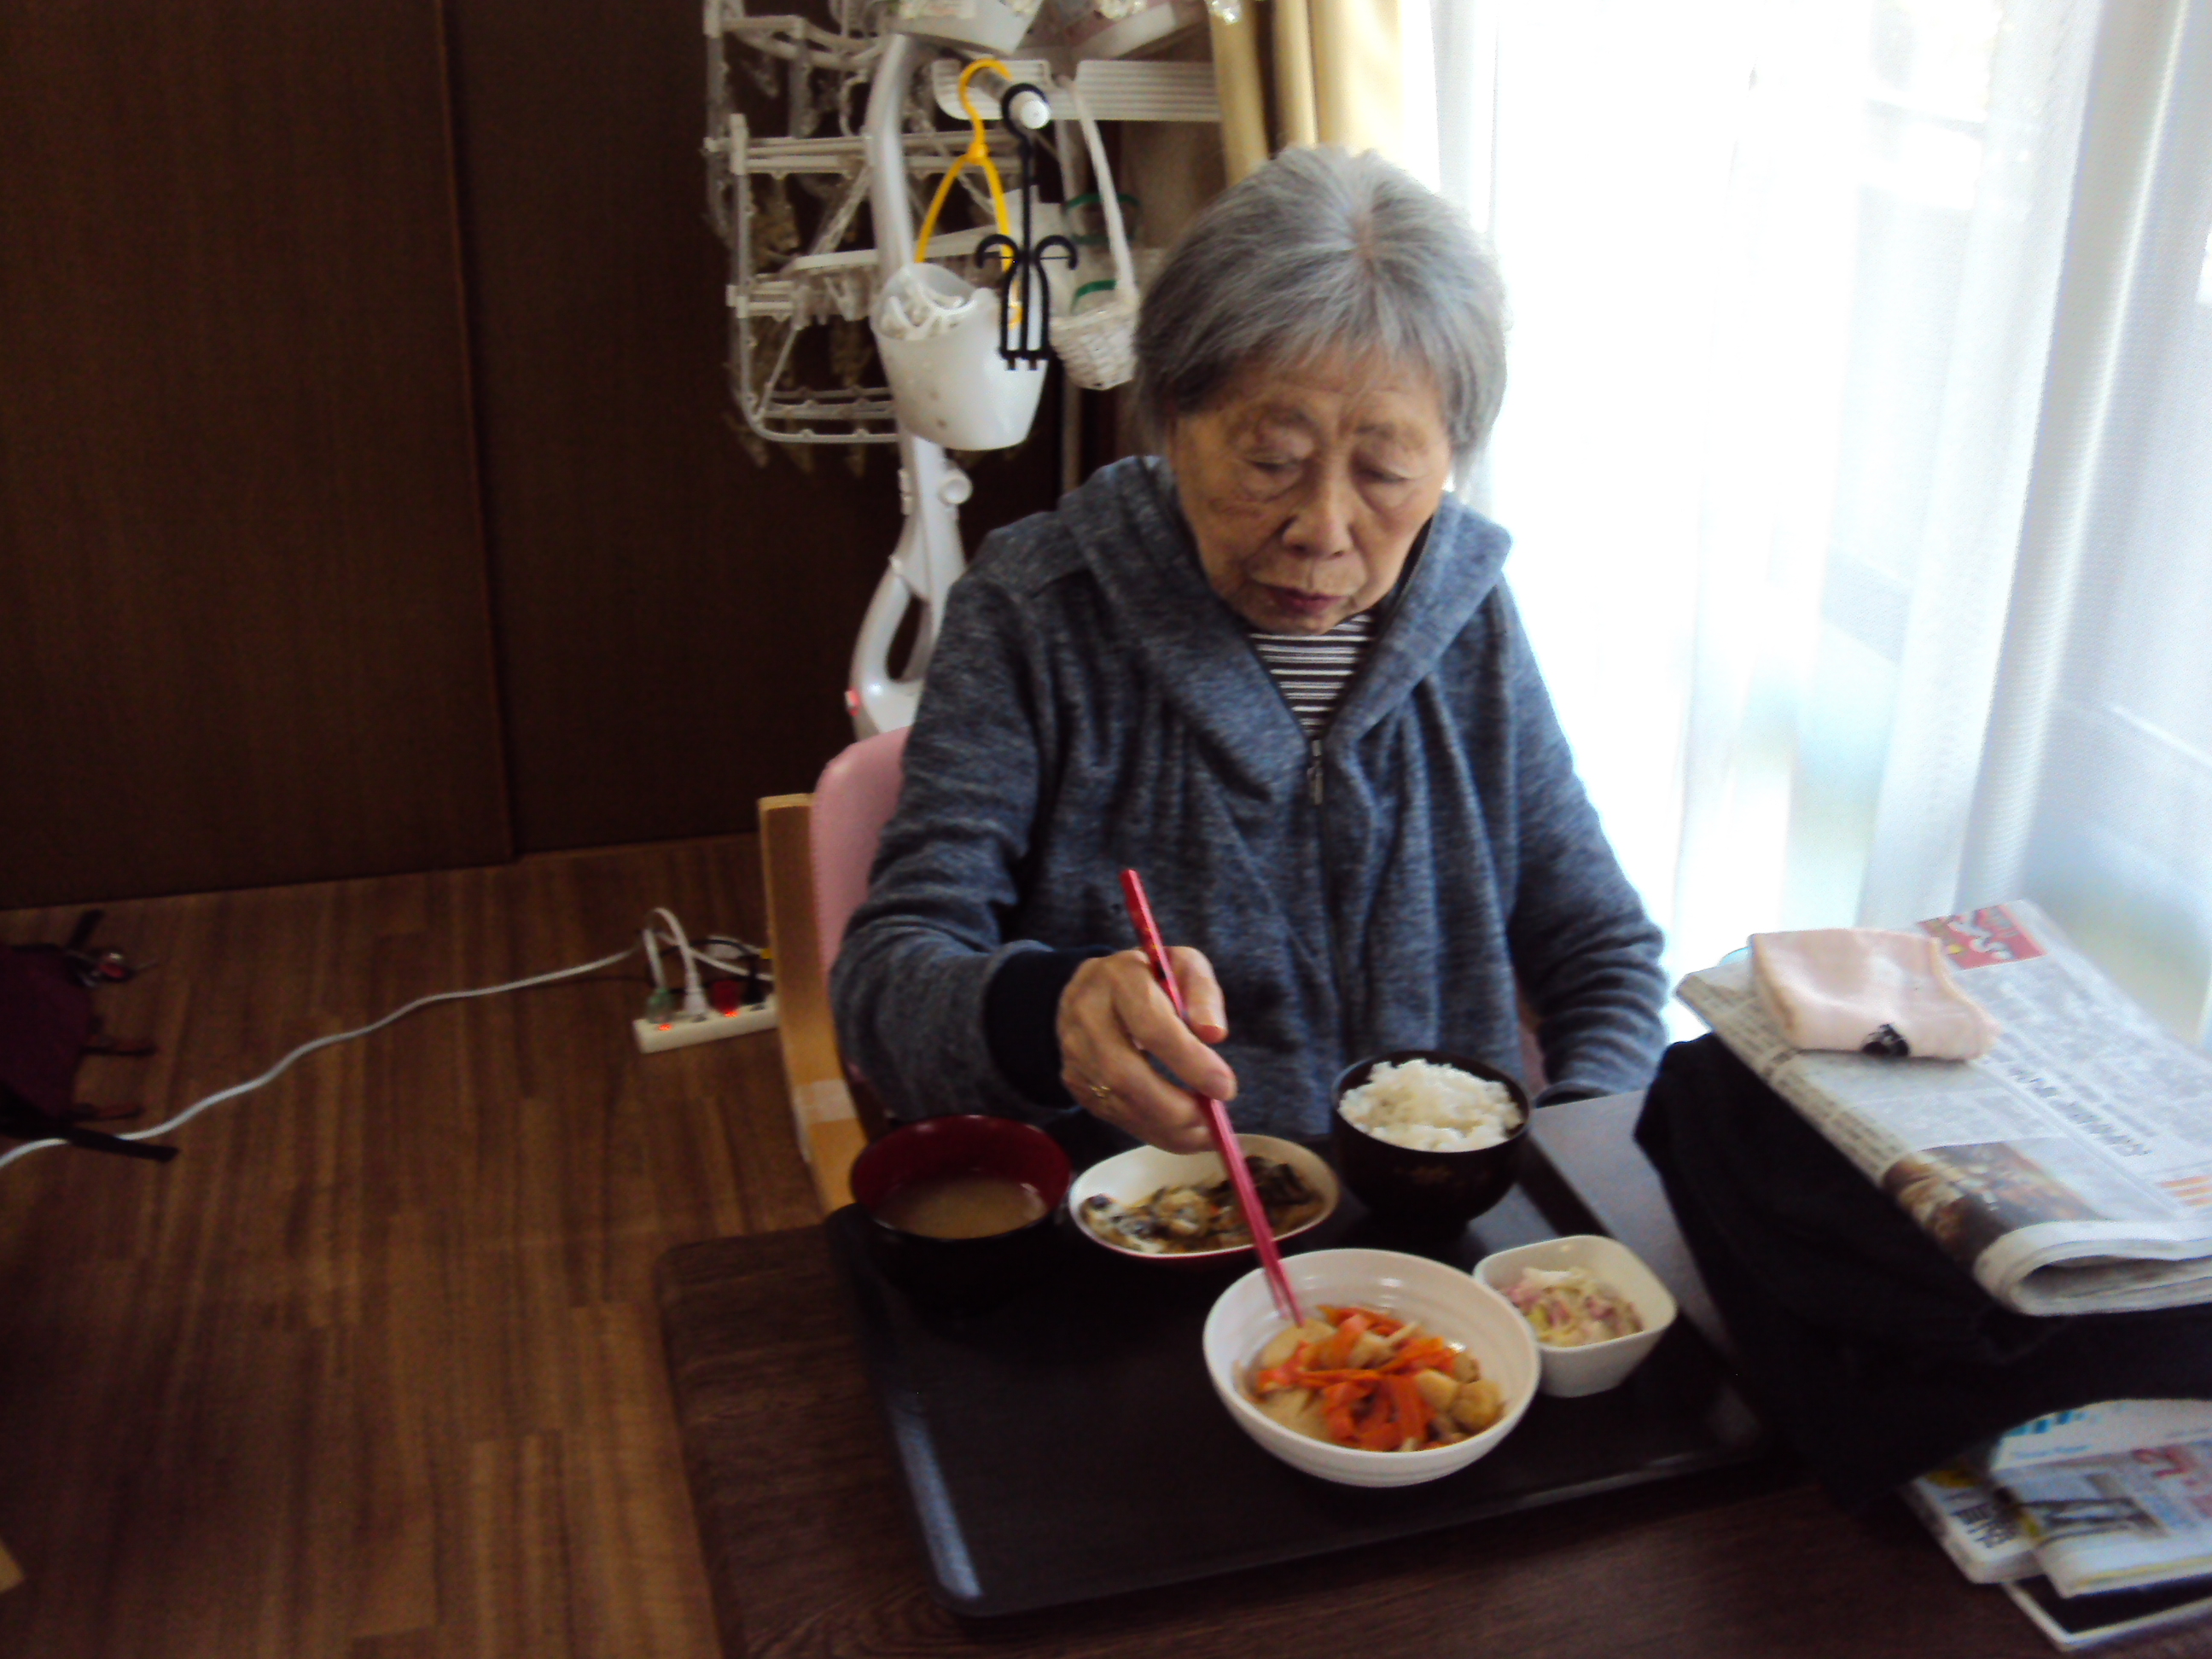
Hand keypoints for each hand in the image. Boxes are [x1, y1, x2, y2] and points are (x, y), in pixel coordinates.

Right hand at [1057, 947, 1235, 1152]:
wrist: (1096, 986)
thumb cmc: (1150, 978)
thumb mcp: (1183, 968)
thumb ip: (1203, 995)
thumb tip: (1214, 1035)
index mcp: (1118, 978)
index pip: (1152, 1027)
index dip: (1189, 1062)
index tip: (1225, 1089)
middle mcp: (1086, 1015)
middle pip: (1125, 1073)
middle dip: (1174, 1108)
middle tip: (1213, 1124)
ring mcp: (1075, 1051)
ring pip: (1117, 1101)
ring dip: (1165, 1127)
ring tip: (1205, 1134)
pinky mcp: (1074, 1079)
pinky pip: (1113, 1114)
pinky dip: (1151, 1130)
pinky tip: (1181, 1133)